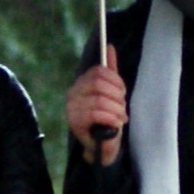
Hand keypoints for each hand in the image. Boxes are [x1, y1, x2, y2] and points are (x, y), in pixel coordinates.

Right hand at [66, 48, 125, 163]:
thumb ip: (110, 71)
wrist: (103, 146)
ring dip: (116, 110)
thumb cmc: (108, 119)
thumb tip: (109, 47)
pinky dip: (111, 118)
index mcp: (81, 84)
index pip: (99, 71)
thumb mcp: (112, 93)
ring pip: (99, 99)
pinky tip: (116, 124)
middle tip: (122, 108)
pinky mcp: (74, 122)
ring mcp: (71, 108)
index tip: (122, 94)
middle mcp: (72, 94)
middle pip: (99, 83)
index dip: (116, 81)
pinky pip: (96, 113)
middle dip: (117, 96)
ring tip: (120, 118)